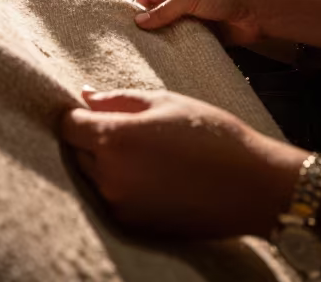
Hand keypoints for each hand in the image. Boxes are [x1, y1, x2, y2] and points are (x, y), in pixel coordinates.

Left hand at [60, 88, 297, 238]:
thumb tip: (84, 96)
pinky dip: (122, 185)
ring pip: (93, 176)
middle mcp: (109, 176)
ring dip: (106, 162)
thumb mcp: (166, 102)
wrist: (252, 186)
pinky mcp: (133, 224)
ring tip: (145, 152)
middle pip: (76, 151)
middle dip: (92, 137)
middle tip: (127, 128)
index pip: (68, 125)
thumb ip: (118, 99)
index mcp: (114, 139)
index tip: (92, 109)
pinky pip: (112, 198)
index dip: (76, 113)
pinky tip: (153, 174)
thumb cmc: (212, 135)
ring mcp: (119, 204)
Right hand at [134, 0, 267, 46]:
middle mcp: (184, 1)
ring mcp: (195, 19)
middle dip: (149, 29)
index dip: (137, 9)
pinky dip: (180, 51)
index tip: (125, 27)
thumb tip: (139, 22)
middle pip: (159, 16)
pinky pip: (188, 44)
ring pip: (173, 32)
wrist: (260, 10)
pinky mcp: (206, 36)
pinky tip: (170, 61)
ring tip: (149, 57)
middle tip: (134, 46)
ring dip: (165, 42)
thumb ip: (165, 10)